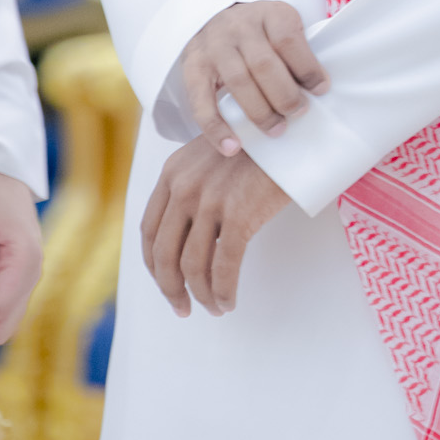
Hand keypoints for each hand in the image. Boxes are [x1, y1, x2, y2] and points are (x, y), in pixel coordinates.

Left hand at [140, 137, 288, 316]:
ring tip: (213, 307)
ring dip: (201, 294)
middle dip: (170, 288)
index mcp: (172, 173)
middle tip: (182, 307)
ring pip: (192, 265)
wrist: (291, 131)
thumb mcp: (212, 156)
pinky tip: (228, 302)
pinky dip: (223, 291)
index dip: (153, 264)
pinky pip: (224, 266)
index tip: (164, 283)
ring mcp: (210, 202)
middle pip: (164, 253)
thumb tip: (191, 235)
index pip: (148, 229)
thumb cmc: (258, 146)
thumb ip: (193, 186)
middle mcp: (184, 188)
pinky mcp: (238, 215)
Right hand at [182, 0, 327, 153]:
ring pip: (238, 82)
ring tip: (276, 131)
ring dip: (260, 112)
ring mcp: (214, 47)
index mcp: (268, 13)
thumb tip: (318, 89)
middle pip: (264, 64)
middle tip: (298, 113)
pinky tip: (232, 147)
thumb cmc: (261, 33)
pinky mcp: (193, 68)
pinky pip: (202, 103)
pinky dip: (217, 129)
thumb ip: (298, 51)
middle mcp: (239, 26)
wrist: (216, 19)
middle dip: (285, 95)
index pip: (288, 40)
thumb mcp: (282, 27)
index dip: (307, 68)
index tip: (321, 90)